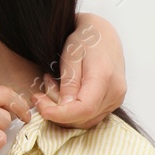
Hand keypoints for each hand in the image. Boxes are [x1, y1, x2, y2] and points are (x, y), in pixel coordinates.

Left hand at [35, 13, 125, 128]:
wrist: (103, 33)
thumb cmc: (86, 38)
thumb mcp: (71, 55)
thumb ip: (69, 82)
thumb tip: (64, 107)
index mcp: (105, 78)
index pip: (84, 109)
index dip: (60, 115)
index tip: (41, 109)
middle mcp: (115, 92)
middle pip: (83, 118)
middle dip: (57, 112)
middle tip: (39, 95)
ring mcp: (116, 99)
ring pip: (85, 120)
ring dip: (63, 112)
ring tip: (50, 88)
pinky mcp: (112, 102)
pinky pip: (89, 116)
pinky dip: (72, 111)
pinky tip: (62, 94)